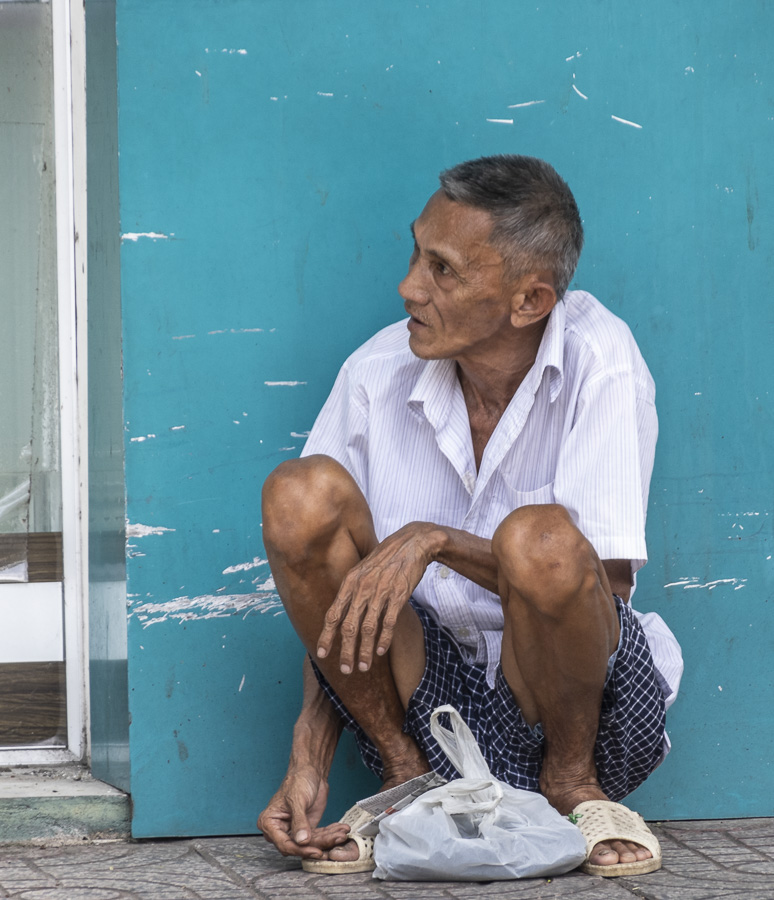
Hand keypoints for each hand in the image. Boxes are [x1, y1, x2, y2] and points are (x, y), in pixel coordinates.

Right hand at [257, 764, 349, 858]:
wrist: (310, 772)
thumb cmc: (298, 780)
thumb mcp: (297, 799)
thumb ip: (299, 821)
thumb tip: (302, 842)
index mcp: (269, 822)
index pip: (284, 844)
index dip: (300, 850)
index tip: (316, 851)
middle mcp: (280, 830)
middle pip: (299, 847)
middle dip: (319, 845)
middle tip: (334, 841)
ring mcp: (294, 831)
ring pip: (312, 843)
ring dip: (328, 840)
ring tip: (341, 835)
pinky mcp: (307, 830)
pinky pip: (319, 837)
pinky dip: (330, 834)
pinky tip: (341, 831)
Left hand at [316, 522, 439, 673]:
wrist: (412, 543)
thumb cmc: (386, 558)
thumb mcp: (362, 569)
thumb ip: (351, 589)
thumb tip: (341, 611)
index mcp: (350, 582)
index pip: (333, 613)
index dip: (326, 635)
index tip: (321, 653)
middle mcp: (362, 588)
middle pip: (349, 626)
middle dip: (345, 651)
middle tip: (345, 670)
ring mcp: (380, 592)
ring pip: (368, 628)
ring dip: (364, 651)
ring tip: (363, 667)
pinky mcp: (398, 595)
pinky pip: (388, 622)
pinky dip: (384, 639)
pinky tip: (381, 651)